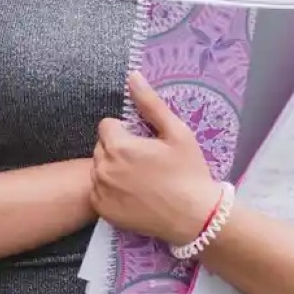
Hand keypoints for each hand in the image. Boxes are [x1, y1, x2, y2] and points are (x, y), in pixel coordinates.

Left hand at [90, 71, 223, 245]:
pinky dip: (110, 191)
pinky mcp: (103, 211)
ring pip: (99, 169)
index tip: (143, 143)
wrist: (195, 217)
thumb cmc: (188, 172)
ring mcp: (102, 192)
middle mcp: (103, 168)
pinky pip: (98, 191)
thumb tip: (133, 76)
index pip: (107, 126)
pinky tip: (133, 195)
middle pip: (102, 147)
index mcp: (119, 146)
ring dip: (112, 169)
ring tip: (140, 180)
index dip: (125, 132)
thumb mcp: (177, 133)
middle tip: (144, 162)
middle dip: (118, 149)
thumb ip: (151, 104)